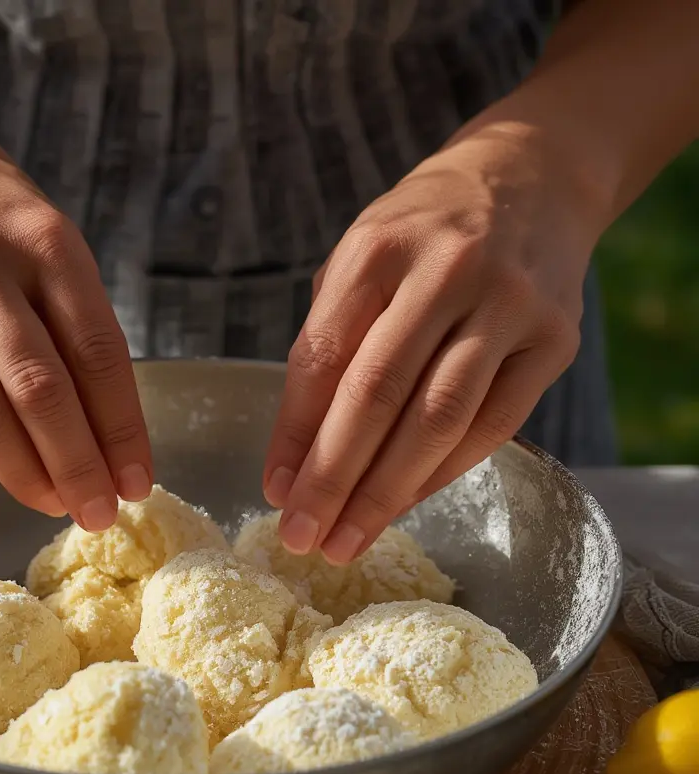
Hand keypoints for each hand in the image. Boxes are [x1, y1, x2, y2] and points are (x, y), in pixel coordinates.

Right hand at [0, 91, 150, 530]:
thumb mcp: (45, 234)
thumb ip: (73, 318)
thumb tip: (106, 428)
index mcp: (43, 240)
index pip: (97, 352)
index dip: (122, 428)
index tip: (138, 481)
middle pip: (39, 391)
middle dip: (77, 466)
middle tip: (98, 513)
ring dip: (21, 473)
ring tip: (50, 503)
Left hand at [263, 120, 605, 562]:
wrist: (534, 177)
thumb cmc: (423, 233)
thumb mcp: (360, 260)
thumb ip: (328, 344)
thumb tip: (294, 461)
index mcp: (379, 248)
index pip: (325, 358)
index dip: (295, 435)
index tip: (274, 492)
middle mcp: (447, 271)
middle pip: (378, 396)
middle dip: (334, 478)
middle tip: (302, 537)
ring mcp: (508, 305)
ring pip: (438, 420)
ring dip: (385, 493)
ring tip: (346, 541)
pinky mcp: (554, 340)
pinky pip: (492, 426)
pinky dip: (440, 474)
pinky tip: (403, 504)